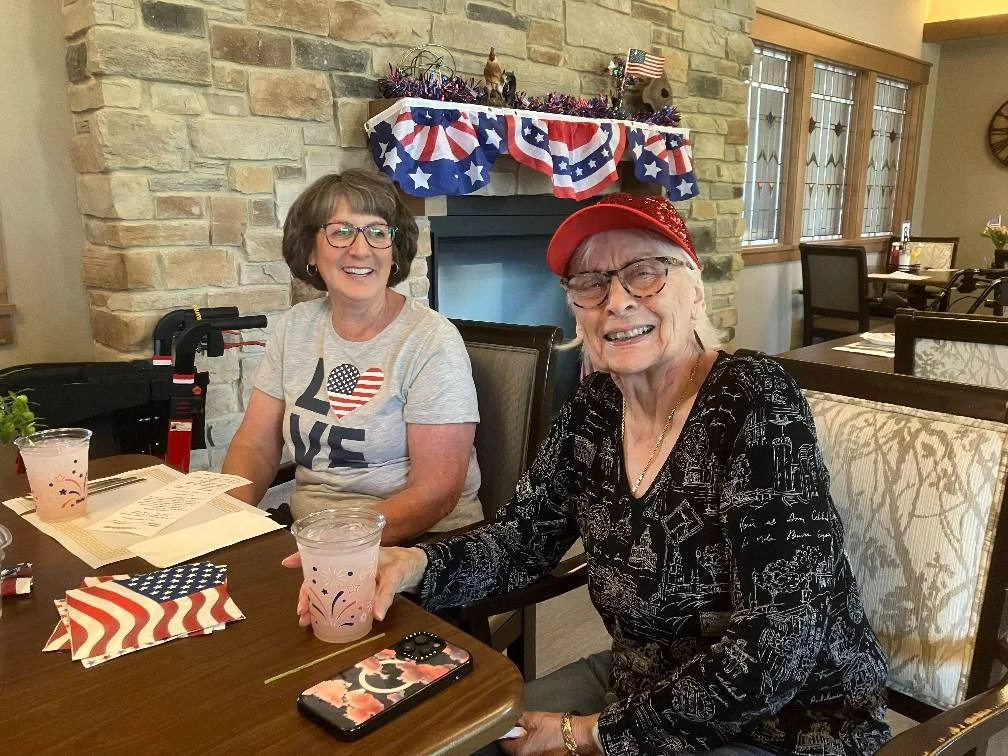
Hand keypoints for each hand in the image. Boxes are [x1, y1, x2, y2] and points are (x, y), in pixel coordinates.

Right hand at [280, 547, 427, 626]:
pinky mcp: (353, 587)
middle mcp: (347, 564)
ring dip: (312, 602)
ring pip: (323, 587)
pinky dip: (324, 605)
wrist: (415, 567)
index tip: (287, 563)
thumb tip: (377, 616)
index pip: (324, 553)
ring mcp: (349, 576)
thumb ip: (386, 594)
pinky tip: (317, 618)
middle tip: (301, 611)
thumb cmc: (403, 564)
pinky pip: (334, 594)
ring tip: (305, 619)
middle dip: (305, 593)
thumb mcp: (396, 576)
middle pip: (319, 576)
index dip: (304, 557)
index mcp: (354, 554)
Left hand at [499, 712, 600, 755]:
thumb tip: (511, 719)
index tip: (508, 724)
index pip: (503, 743)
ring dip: (525, 743)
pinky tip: (541, 738)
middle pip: (513, 749)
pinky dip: (534, 747)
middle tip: (521, 726)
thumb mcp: (536, 717)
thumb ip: (520, 718)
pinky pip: (534, 753)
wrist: (580, 737)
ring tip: (533, 731)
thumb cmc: (558, 727)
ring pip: (524, 752)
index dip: (504, 731)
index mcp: (521, 751)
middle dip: (515, 738)